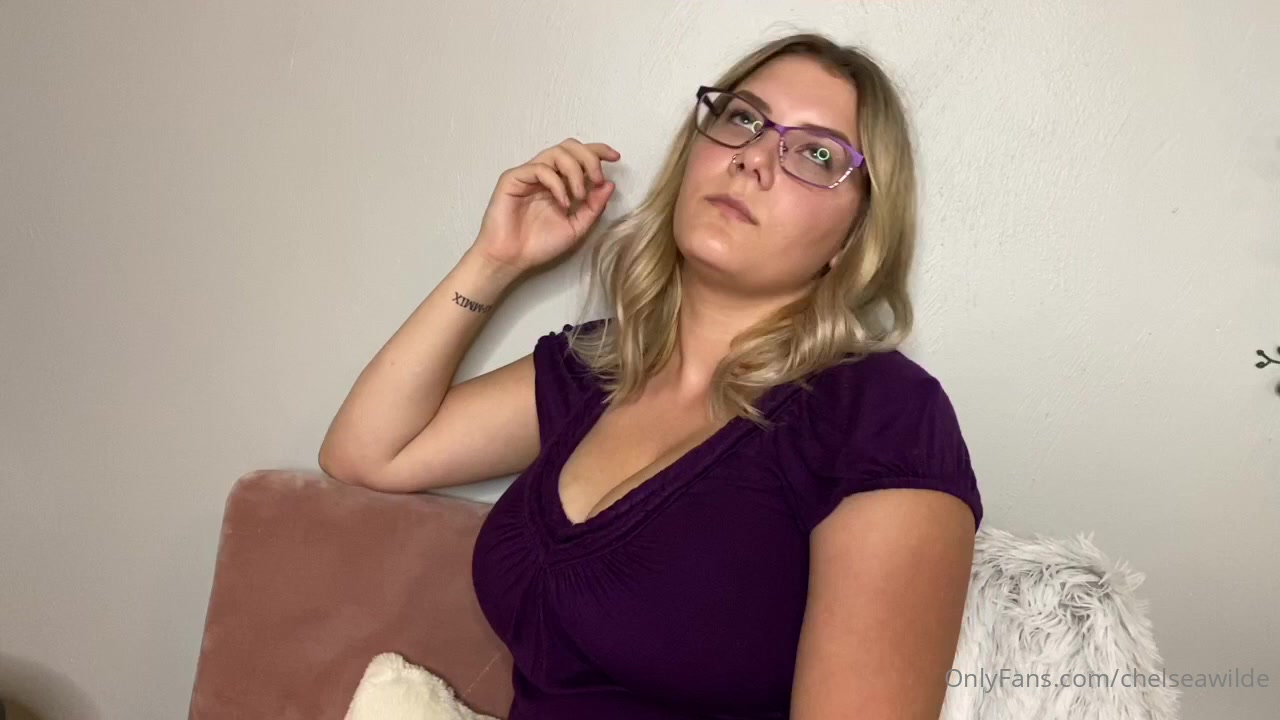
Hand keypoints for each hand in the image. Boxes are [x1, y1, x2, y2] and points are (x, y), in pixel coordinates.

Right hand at [471, 138, 619, 273]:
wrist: (512, 259)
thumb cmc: (539, 245)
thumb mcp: (577, 227)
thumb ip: (594, 207)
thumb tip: (609, 185)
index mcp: (560, 182)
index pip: (580, 156)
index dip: (598, 151)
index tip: (616, 157)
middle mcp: (545, 174)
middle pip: (570, 147)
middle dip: (589, 158)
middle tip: (597, 179)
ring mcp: (529, 174)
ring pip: (557, 152)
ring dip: (575, 171)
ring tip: (579, 196)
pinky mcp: (513, 178)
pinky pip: (540, 168)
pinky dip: (557, 183)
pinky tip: (562, 202)